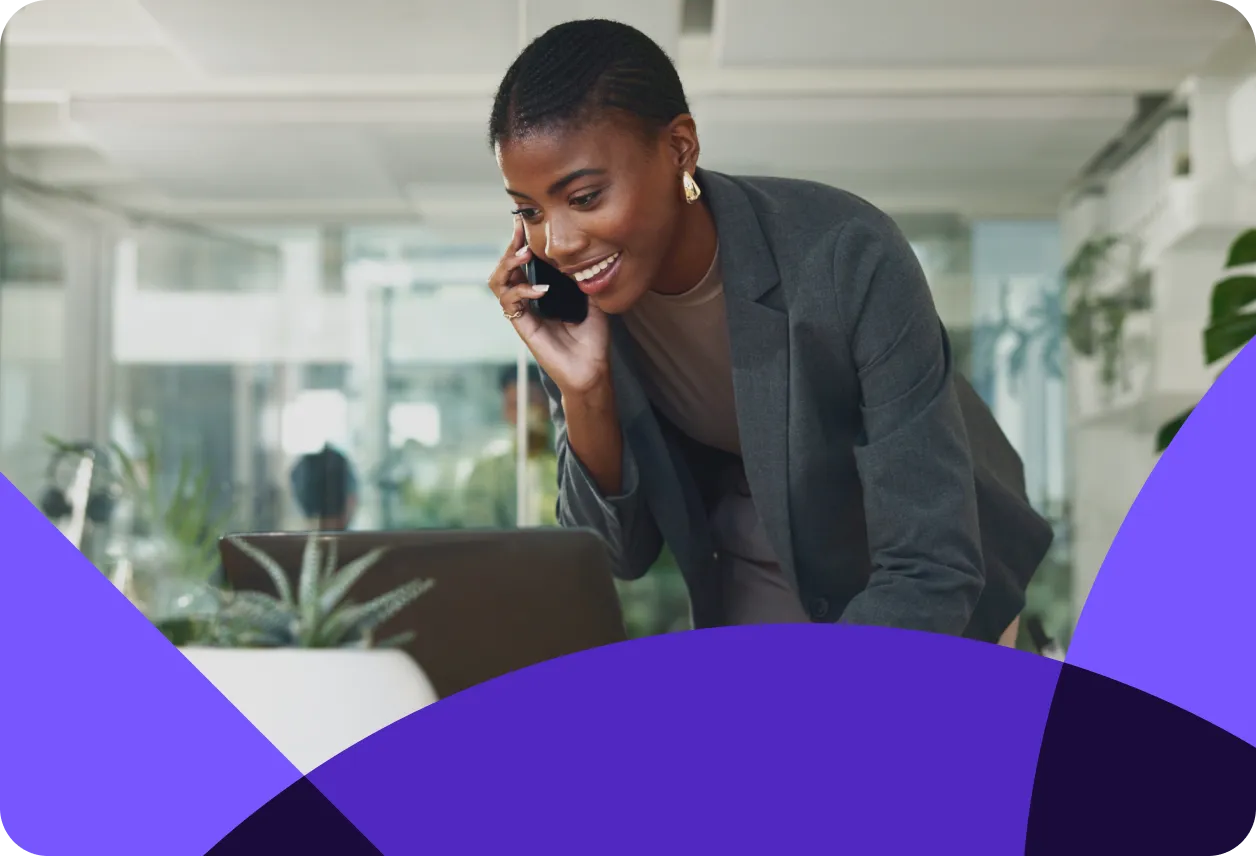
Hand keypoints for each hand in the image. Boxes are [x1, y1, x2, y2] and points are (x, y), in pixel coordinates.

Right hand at [490, 217, 611, 395]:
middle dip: (510, 246)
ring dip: (508, 264)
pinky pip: (510, 303)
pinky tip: (541, 289)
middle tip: (519, 231)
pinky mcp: (522, 326)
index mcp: (541, 293)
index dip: (520, 243)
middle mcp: (528, 301)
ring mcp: (523, 313)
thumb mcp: (593, 301)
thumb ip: (585, 280)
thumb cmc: (592, 340)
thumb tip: (585, 256)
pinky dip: (522, 291)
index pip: (523, 263)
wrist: (591, 370)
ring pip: (498, 282)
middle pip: (505, 268)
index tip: (523, 223)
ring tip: (525, 254)